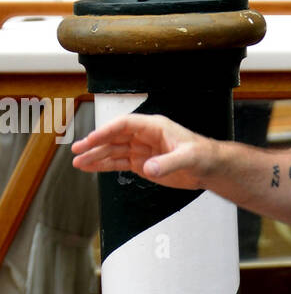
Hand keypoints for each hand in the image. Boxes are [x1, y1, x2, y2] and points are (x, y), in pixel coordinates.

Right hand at [72, 113, 215, 190]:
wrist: (209, 168)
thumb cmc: (203, 155)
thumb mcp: (188, 158)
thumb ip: (168, 163)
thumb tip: (149, 167)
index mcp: (154, 127)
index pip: (124, 125)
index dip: (107, 131)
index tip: (92, 139)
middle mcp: (144, 137)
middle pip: (114, 137)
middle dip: (95, 144)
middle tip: (77, 150)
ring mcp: (142, 150)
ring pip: (113, 151)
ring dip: (96, 156)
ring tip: (78, 162)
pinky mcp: (142, 164)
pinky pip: (119, 163)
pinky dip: (104, 166)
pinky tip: (91, 167)